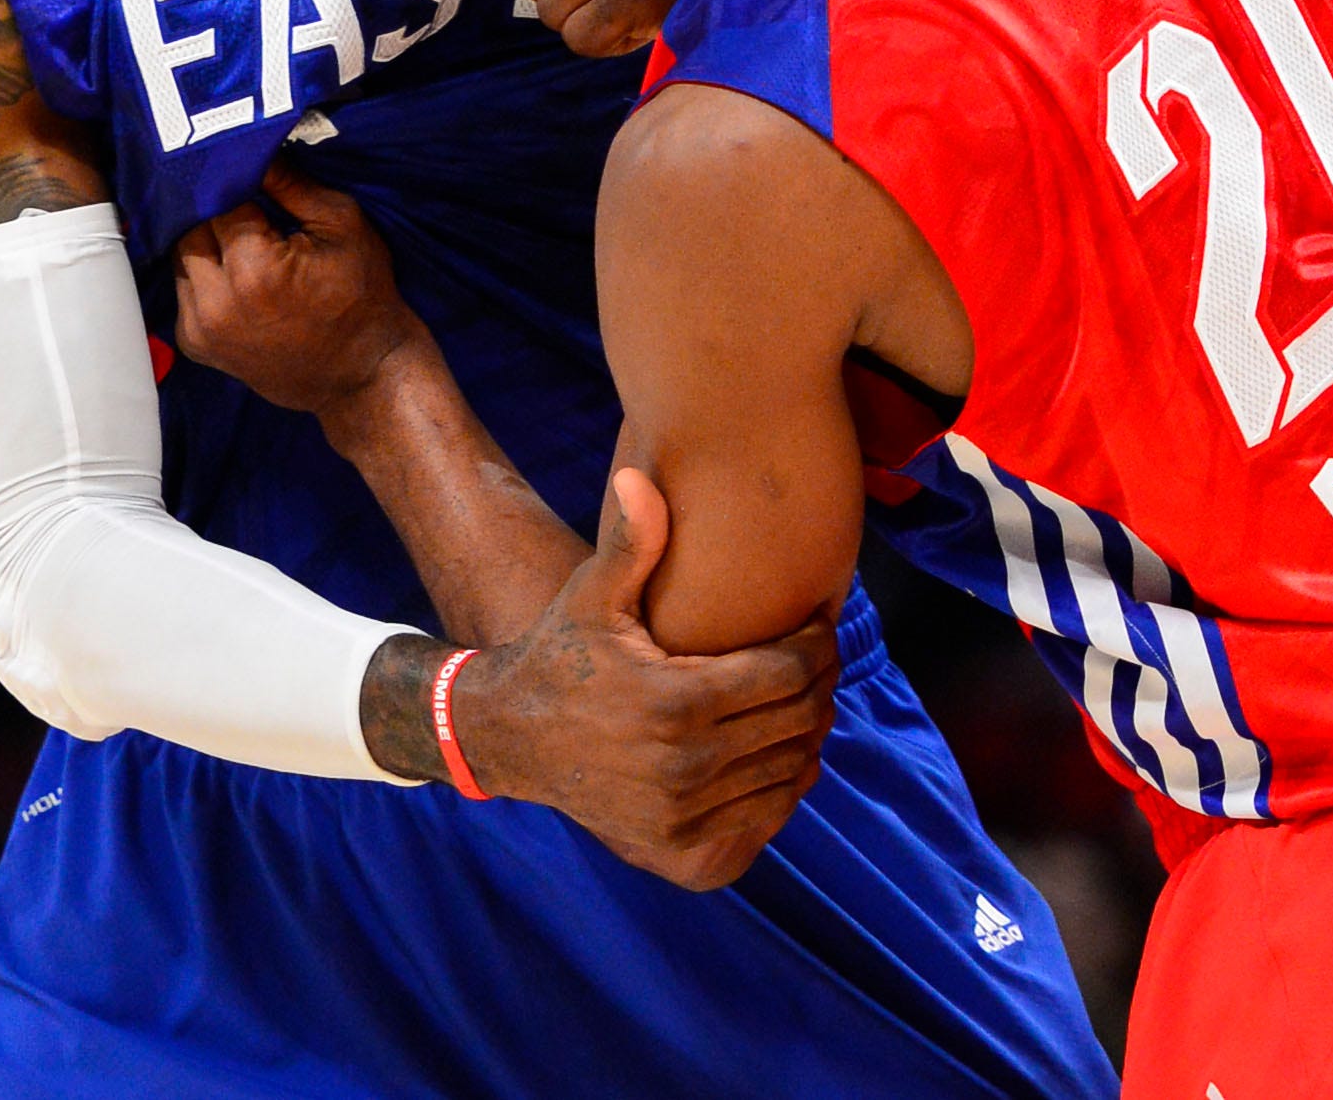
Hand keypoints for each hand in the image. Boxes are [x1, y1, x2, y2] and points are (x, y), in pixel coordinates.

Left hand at [174, 162, 431, 420]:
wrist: (360, 374)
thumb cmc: (362, 296)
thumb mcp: (342, 224)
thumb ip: (291, 183)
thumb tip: (255, 147)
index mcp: (253, 268)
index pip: (220, 199)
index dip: (236, 181)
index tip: (251, 174)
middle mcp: (215, 301)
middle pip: (190, 227)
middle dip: (217, 213)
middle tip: (250, 208)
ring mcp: (200, 328)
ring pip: (181, 257)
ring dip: (206, 244)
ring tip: (244, 241)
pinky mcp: (195, 345)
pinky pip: (184, 289)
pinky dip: (203, 276)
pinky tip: (237, 275)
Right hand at [455, 467, 837, 889]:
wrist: (512, 738)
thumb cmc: (563, 654)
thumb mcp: (593, 596)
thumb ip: (630, 542)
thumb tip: (639, 477)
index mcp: (676, 702)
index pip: (788, 674)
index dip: (817, 645)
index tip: (817, 624)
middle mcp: (686, 768)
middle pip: (799, 724)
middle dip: (820, 686)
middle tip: (816, 659)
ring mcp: (686, 819)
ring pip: (790, 774)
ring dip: (806, 735)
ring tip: (797, 700)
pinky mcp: (684, 856)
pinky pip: (765, 822)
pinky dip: (782, 789)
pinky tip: (774, 753)